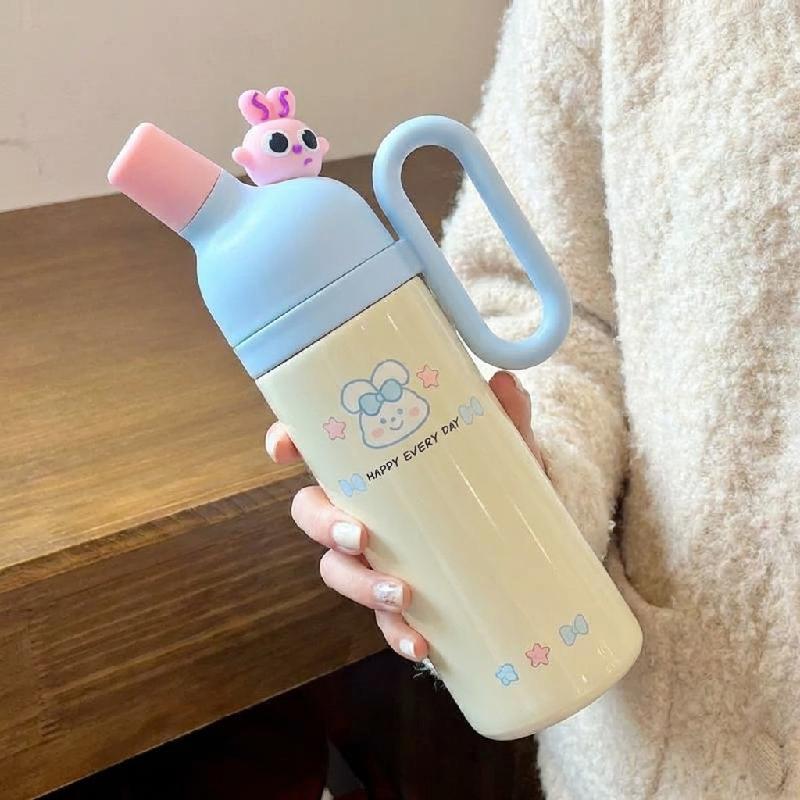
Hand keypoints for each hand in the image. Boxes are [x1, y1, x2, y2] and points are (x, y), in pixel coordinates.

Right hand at [265, 370, 546, 662]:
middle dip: (323, 525)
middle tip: (359, 535)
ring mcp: (377, 556)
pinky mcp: (401, 598)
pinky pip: (383, 621)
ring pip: (338, 570)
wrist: (527, 538)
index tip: (283, 448)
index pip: (316, 448)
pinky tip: (421, 643)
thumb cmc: (494, 481)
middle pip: (311, 514)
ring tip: (401, 594)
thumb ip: (504, 418)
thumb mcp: (504, 448)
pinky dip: (397, 634)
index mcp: (374, 465)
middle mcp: (362, 508)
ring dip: (360, 586)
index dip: (287, 443)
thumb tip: (505, 383)